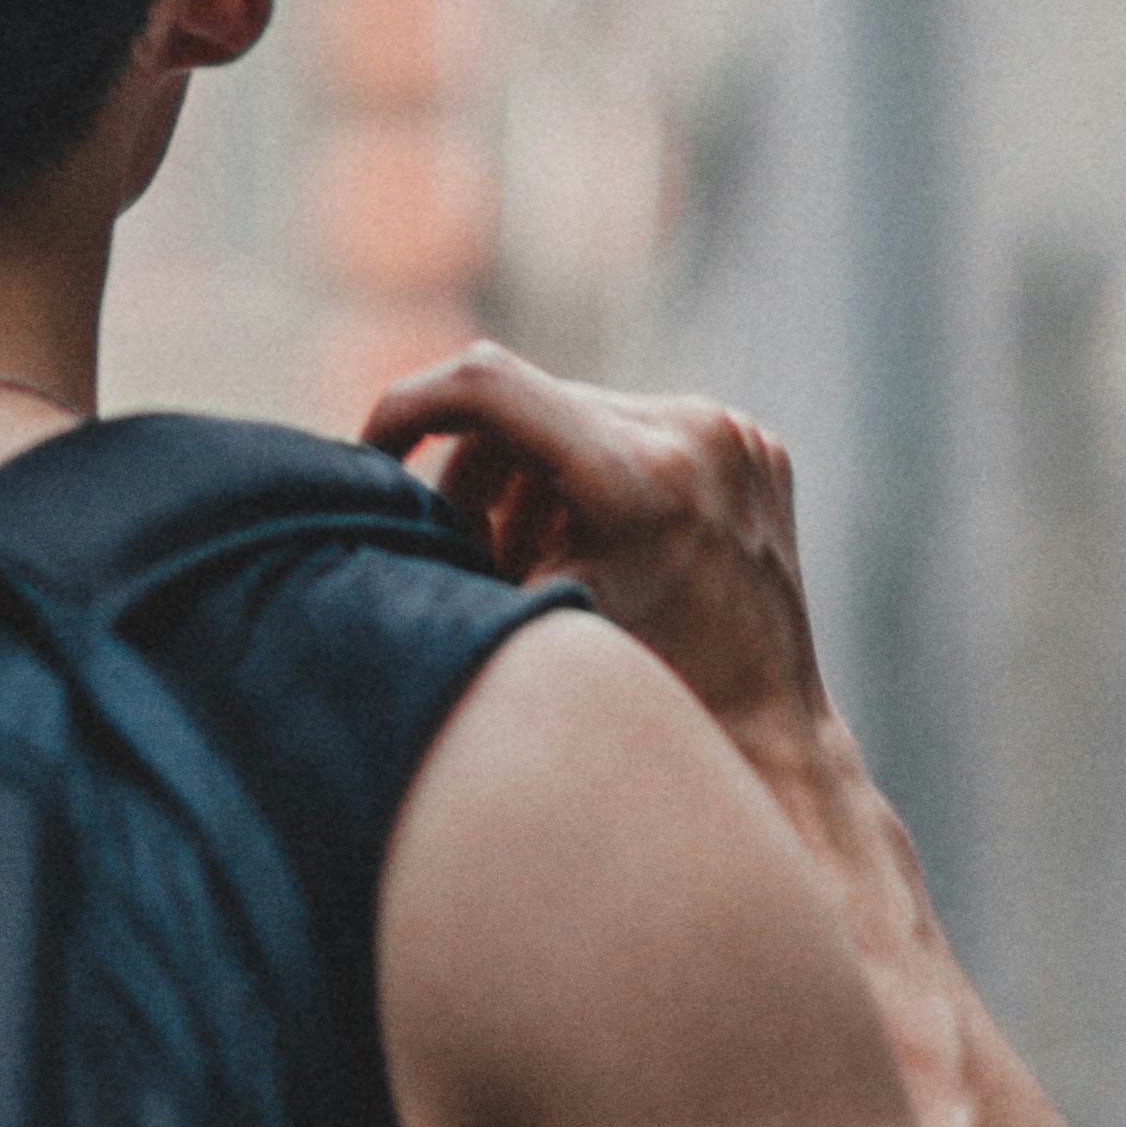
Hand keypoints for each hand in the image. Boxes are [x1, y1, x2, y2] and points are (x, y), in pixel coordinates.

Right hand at [361, 339, 829, 769]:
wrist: (766, 742)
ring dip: (534, 475)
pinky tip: (599, 547)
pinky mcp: (752, 444)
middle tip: (468, 551)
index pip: (486, 383)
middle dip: (478, 472)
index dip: (407, 405)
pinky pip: (634, 428)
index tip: (373, 454)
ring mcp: (734, 434)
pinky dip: (593, 475)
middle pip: (527, 406)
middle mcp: (695, 435)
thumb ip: (454, 547)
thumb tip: (358, 489)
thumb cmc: (636, 706)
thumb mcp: (521, 623)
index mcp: (640, 479)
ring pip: (574, 415)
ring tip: (540, 561)